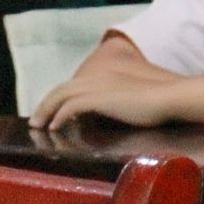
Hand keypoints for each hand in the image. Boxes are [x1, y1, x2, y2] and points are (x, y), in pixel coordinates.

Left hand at [30, 64, 184, 128]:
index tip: (51, 112)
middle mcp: (97, 78)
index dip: (58, 98)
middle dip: (45, 104)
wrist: (168, 98)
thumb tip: (109, 113)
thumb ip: (117, 102)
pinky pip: (71, 107)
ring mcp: (97, 87)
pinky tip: (55, 127)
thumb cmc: (157, 102)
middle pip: (61, 89)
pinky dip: (59, 116)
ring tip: (39, 125)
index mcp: (104, 76)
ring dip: (46, 111)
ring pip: (61, 96)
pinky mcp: (99, 98)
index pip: (73, 85)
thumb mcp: (132, 99)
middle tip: (36, 120)